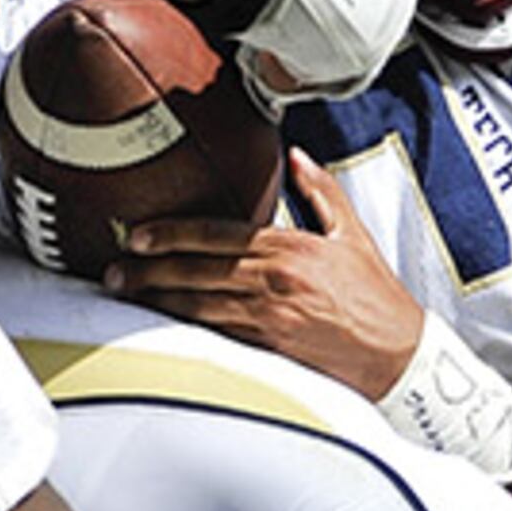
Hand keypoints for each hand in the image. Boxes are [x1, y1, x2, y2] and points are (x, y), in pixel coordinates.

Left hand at [104, 150, 425, 397]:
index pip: (217, 235)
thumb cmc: (376, 296)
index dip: (172, 235)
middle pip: (197, 273)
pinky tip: (160, 325)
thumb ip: (321, 191)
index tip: (137, 234)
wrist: (399, 354)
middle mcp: (274, 282)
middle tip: (112, 269)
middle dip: (148, 270)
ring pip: (198, 308)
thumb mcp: (352, 234)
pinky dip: (185, 330)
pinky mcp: (270, 352)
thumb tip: (297, 156)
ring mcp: (269, 320)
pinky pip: (217, 338)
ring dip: (156, 301)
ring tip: (124, 294)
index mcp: (290, 248)